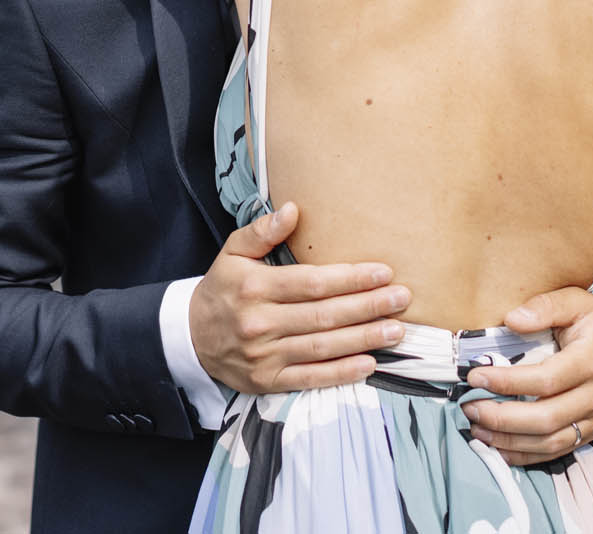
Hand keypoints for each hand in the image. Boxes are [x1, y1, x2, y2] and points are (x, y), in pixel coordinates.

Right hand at [189, 202, 410, 394]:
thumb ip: (262, 231)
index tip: (382, 272)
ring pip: (321, 347)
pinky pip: (310, 378)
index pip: (311, 282)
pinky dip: (341, 373)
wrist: (192, 336)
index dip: (349, 278)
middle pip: (323, 315)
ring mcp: (264, 356)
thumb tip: (294, 210)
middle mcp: (259, 322)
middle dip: (367, 307)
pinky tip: (369, 365)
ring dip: (363, 339)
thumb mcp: (233, 252)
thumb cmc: (223, 288)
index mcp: (254, 287)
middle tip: (401, 299)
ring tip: (396, 331)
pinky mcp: (267, 382)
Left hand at [459, 288, 592, 464]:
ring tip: (477, 428)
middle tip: (470, 407)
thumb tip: (512, 319)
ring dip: (510, 440)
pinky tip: (499, 447)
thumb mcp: (576, 300)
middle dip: (502, 417)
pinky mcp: (592, 432)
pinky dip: (526, 455)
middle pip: (546, 418)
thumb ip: (545, 306)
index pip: (545, 380)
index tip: (475, 377)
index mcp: (592, 360)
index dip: (508, 382)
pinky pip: (558, 450)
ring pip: (550, 441)